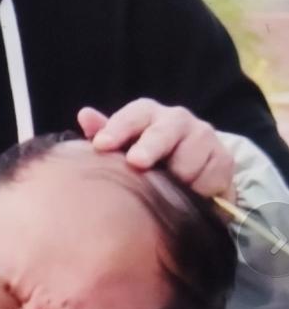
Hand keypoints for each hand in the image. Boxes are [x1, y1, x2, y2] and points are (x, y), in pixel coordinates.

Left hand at [77, 99, 235, 202]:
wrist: (189, 176)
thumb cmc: (145, 159)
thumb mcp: (121, 147)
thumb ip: (103, 132)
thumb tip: (85, 114)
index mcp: (148, 114)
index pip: (134, 115)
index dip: (118, 128)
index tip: (101, 144)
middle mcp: (177, 120)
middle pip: (166, 129)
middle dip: (151, 145)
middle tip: (137, 162)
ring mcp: (203, 137)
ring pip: (191, 154)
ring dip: (177, 174)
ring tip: (168, 188)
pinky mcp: (224, 159)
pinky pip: (211, 176)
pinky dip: (199, 188)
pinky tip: (190, 194)